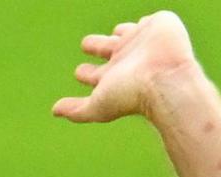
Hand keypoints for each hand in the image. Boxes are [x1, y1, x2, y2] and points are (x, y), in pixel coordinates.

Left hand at [52, 13, 204, 123]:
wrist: (165, 78)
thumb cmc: (133, 94)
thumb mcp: (99, 104)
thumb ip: (78, 109)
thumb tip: (54, 111)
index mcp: (114, 75)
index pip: (96, 74)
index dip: (86, 73)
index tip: (80, 73)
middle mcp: (128, 58)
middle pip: (107, 49)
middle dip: (96, 46)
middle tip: (87, 45)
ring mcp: (143, 41)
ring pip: (127, 33)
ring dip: (121, 33)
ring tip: (116, 32)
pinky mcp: (159, 26)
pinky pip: (149, 21)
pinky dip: (146, 22)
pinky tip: (145, 23)